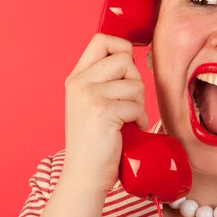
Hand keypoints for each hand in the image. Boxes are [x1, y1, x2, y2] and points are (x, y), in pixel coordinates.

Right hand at [62, 33, 148, 193]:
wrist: (84, 176)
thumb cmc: (95, 142)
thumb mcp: (90, 103)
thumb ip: (104, 80)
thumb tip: (131, 57)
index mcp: (76, 77)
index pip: (102, 40)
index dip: (122, 48)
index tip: (128, 70)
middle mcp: (80, 83)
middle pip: (124, 58)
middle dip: (135, 81)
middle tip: (128, 103)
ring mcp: (89, 96)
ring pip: (134, 83)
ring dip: (139, 103)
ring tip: (127, 119)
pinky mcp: (102, 112)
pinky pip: (136, 105)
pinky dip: (140, 119)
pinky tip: (129, 130)